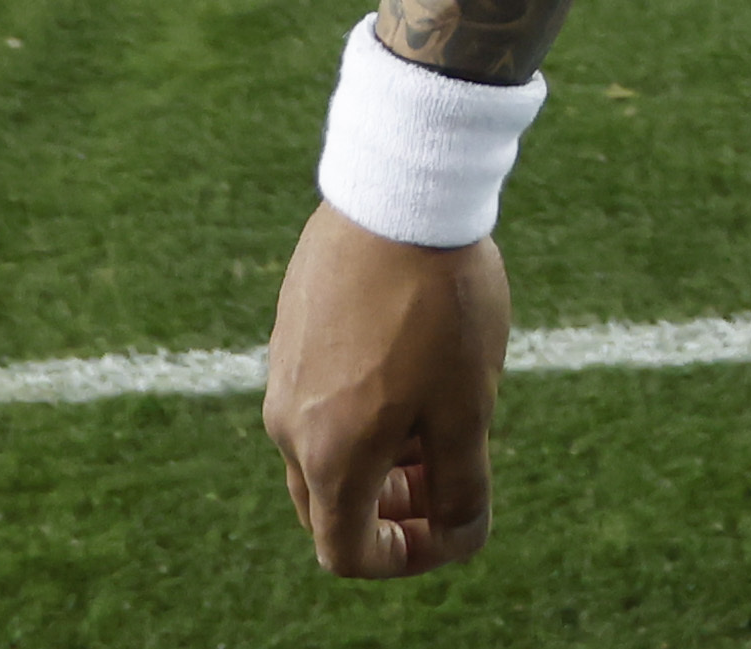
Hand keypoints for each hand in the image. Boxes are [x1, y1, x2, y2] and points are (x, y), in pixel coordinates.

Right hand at [264, 200, 509, 577]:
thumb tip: (461, 535)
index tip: (450, 528)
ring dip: (376, 461)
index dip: (403, 558)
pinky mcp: (289, 328)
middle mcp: (288, 423)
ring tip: (436, 421)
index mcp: (329, 455)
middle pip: (328, 506)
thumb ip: (463, 485)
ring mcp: (281, 372)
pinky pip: (317, 397)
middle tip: (446, 480)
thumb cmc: (439, 305)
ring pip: (322, 449)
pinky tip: (411, 365)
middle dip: (390, 511)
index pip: (347, 552)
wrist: (400, 193)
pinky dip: (359, 412)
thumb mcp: (469, 407)